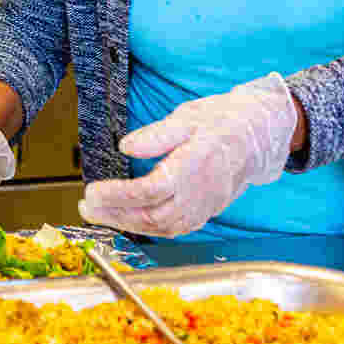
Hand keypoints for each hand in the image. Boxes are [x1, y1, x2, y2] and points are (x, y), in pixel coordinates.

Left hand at [78, 73, 297, 237]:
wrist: (257, 135)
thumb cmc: (221, 121)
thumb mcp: (188, 116)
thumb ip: (157, 135)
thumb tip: (126, 146)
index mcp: (197, 163)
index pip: (152, 189)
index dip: (119, 195)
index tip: (93, 191)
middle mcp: (202, 190)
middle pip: (153, 214)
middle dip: (115, 214)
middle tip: (86, 207)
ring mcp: (206, 205)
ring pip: (163, 226)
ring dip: (128, 224)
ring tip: (99, 214)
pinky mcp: (207, 212)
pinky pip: (175, 228)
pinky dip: (148, 228)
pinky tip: (127, 220)